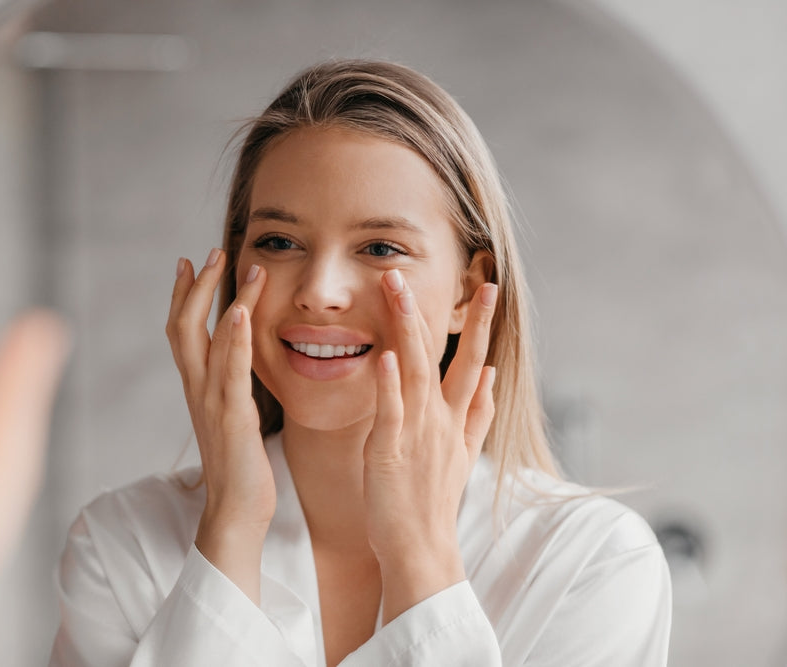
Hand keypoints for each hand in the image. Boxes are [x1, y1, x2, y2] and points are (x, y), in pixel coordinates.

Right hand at [165, 249, 271, 601]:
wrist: (234, 514)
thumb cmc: (239, 469)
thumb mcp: (232, 419)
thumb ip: (230, 390)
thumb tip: (237, 365)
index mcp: (197, 389)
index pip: (182, 332)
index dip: (183, 295)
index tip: (190, 262)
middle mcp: (196, 390)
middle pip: (183, 325)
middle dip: (196, 285)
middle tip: (210, 251)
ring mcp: (210, 402)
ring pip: (205, 339)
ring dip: (220, 296)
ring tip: (235, 262)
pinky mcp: (230, 417)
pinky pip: (229, 370)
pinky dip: (233, 337)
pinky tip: (242, 310)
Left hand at [363, 270, 497, 623]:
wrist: (422, 548)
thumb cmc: (433, 500)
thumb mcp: (463, 452)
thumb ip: (477, 411)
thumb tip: (490, 374)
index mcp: (455, 418)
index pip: (472, 360)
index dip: (481, 323)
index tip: (489, 286)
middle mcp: (440, 419)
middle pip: (442, 356)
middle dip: (435, 312)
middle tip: (424, 270)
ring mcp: (417, 433)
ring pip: (415, 371)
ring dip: (407, 329)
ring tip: (397, 290)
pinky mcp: (390, 452)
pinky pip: (392, 413)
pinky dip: (390, 385)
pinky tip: (386, 357)